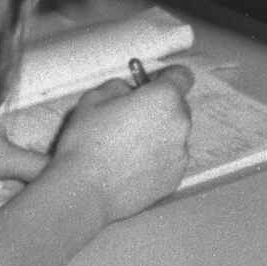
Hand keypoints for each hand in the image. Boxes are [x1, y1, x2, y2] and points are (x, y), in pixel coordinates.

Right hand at [49, 66, 193, 223]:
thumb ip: (121, 86)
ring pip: (174, 135)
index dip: (166, 77)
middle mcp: (181, 123)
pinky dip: (157, 160)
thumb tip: (131, 90)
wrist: (85, 190)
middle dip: (160, 108)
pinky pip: (170, 160)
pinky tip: (131, 167)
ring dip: (158, 135)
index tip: (151, 84)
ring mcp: (180, 153)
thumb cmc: (87, 141)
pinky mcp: (175, 177)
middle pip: (178, 107)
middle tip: (132, 118)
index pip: (181, 75)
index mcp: (164, 97)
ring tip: (127, 148)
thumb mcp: (95, 97)